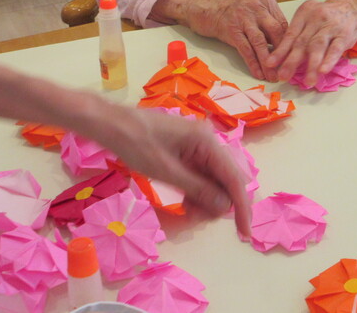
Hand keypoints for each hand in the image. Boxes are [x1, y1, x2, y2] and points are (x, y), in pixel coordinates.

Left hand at [106, 107, 252, 238]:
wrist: (111, 124)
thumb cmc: (136, 144)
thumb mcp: (166, 171)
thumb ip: (198, 189)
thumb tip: (225, 207)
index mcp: (207, 142)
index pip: (234, 178)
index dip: (241, 207)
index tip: (245, 232)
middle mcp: (208, 142)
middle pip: (227, 180)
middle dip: (218, 203)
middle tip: (197, 219)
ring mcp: (198, 146)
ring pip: (214, 180)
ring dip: (205, 200)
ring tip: (185, 212)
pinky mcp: (188, 151)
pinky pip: (201, 176)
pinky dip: (195, 192)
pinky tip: (184, 203)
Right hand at [174, 0, 287, 78]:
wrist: (210, 9)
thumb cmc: (239, 11)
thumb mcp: (257, 8)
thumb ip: (272, 21)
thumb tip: (288, 45)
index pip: (283, 22)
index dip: (290, 42)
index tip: (295, 57)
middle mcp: (255, 6)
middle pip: (275, 31)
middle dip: (283, 52)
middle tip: (288, 69)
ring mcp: (243, 18)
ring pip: (260, 42)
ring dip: (268, 62)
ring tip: (273, 76)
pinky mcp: (232, 30)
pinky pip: (245, 50)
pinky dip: (253, 63)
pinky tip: (259, 74)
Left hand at [264, 0, 356, 85]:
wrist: (354, 6)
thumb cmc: (328, 17)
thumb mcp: (311, 20)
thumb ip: (300, 35)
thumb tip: (283, 58)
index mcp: (304, 14)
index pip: (290, 35)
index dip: (280, 50)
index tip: (270, 64)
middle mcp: (316, 18)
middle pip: (301, 42)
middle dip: (291, 61)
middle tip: (283, 77)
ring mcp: (331, 26)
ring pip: (317, 46)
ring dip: (311, 65)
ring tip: (307, 82)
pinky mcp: (345, 34)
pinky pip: (335, 48)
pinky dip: (329, 60)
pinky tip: (323, 71)